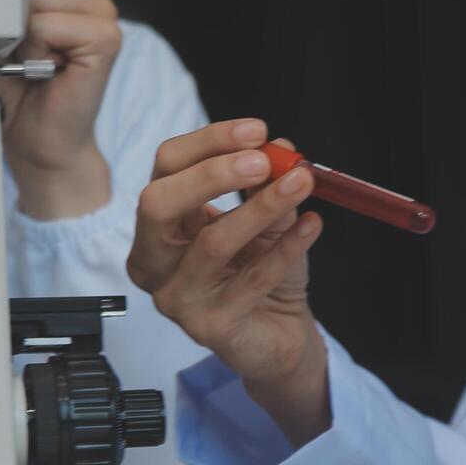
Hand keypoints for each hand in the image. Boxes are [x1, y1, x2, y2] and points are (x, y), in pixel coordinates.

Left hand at [0, 0, 121, 218]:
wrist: (40, 141)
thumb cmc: (21, 88)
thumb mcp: (4, 27)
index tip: (14, 33)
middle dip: (13, 17)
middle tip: (24, 55)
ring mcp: (106, 17)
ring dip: (23, 36)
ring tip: (36, 63)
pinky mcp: (106, 40)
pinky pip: (44, 26)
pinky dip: (34, 52)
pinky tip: (46, 71)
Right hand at [128, 120, 331, 446]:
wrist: (278, 333)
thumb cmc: (260, 271)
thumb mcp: (265, 217)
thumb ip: (265, 183)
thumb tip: (278, 146)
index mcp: (159, 223)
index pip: (165, 166)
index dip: (209, 142)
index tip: (257, 131)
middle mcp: (153, 260)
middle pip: (158, 203)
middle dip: (212, 174)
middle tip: (263, 160)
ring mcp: (174, 297)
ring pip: (211, 243)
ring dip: (260, 208)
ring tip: (300, 184)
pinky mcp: (207, 328)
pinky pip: (250, 281)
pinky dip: (286, 248)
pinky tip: (313, 225)